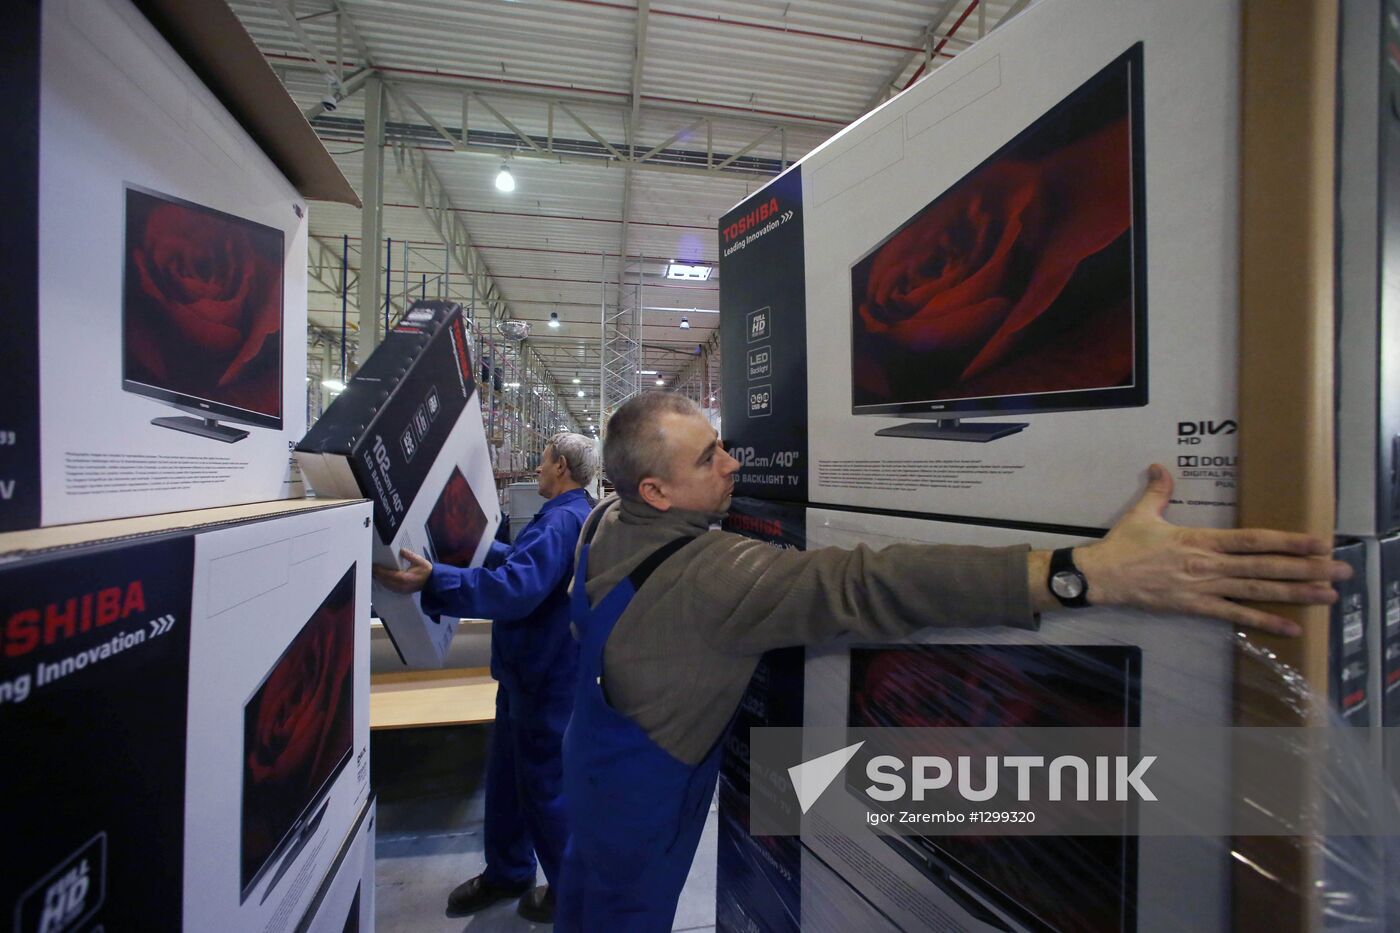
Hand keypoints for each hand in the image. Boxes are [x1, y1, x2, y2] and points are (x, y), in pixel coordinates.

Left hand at [372, 548, 433, 593]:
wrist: (433, 582)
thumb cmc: (427, 572)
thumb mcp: (419, 561)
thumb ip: (409, 555)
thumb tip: (402, 550)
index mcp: (404, 578)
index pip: (388, 574)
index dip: (379, 571)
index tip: (374, 566)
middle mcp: (401, 585)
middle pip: (385, 581)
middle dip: (377, 575)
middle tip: (372, 569)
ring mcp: (402, 589)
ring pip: (387, 585)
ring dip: (380, 580)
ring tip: (375, 574)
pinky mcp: (403, 591)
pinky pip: (390, 588)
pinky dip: (385, 584)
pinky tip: (383, 580)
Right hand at [1065, 464, 1350, 635]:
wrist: (1102, 577)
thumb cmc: (1123, 545)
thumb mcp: (1141, 513)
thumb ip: (1158, 490)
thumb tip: (1162, 466)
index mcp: (1201, 540)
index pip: (1254, 540)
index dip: (1288, 541)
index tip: (1319, 542)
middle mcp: (1210, 565)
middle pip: (1266, 566)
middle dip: (1307, 569)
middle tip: (1341, 570)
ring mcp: (1205, 589)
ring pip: (1258, 590)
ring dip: (1296, 594)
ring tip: (1328, 596)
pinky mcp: (1196, 607)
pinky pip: (1236, 616)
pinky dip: (1265, 622)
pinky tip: (1291, 627)